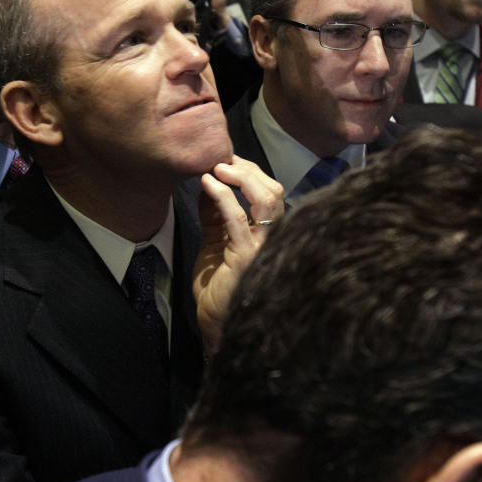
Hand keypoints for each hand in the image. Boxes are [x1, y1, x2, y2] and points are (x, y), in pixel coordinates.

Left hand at [193, 156, 282, 351]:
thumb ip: (214, 214)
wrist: (216, 321)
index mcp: (268, 232)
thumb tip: (208, 181)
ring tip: (218, 168)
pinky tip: (208, 184)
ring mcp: (264, 246)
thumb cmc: (218, 285)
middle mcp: (273, 236)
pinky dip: (223, 196)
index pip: (269, 192)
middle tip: (222, 160)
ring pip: (267, 198)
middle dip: (248, 169)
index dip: (250, 172)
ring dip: (241, 177)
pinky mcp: (247, 256)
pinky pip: (237, 218)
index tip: (226, 160)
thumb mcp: (215, 240)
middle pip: (273, 190)